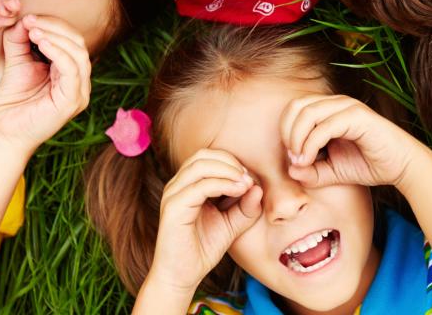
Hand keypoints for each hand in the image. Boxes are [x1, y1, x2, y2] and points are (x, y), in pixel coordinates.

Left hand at [0, 15, 90, 156]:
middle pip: (78, 43)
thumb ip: (19, 41)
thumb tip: (24, 19)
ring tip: (34, 31)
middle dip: (55, 27)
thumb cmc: (12, 102)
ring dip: (56, 37)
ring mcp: (80, 91)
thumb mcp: (16, 62)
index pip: (71, 40)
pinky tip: (41, 42)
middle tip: (31, 21)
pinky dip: (58, 52)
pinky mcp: (73, 100)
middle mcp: (80, 81)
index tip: (29, 18)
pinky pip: (72, 70)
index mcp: (70, 71)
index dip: (53, 24)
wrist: (5, 132)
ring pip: (78, 53)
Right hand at [149, 149, 262, 293]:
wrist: (182, 276)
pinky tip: (238, 191)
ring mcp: (173, 194)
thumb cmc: (203, 249)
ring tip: (245, 183)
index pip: (208, 157)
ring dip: (228, 170)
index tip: (250, 179)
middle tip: (248, 178)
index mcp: (187, 185)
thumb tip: (258, 187)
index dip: (232, 162)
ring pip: (201, 165)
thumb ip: (245, 207)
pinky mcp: (174, 207)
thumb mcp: (232, 225)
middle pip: (204, 155)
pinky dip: (222, 184)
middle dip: (230, 162)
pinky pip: (200, 186)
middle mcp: (177, 185)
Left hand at [281, 94, 418, 188]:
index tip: (291, 158)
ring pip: (308, 112)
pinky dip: (311, 143)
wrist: (401, 166)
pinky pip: (325, 126)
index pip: (294, 109)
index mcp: (328, 110)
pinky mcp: (358, 116)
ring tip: (300, 160)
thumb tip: (290, 169)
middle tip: (293, 157)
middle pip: (296, 106)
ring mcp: (348, 107)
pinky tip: (310, 159)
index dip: (285, 131)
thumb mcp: (332, 172)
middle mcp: (336, 103)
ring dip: (297, 138)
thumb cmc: (368, 165)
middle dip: (287, 132)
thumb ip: (310, 172)